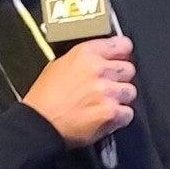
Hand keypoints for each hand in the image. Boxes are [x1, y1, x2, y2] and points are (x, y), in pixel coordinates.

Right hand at [22, 36, 136, 147]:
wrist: (38, 124)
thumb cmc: (44, 98)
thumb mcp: (59, 64)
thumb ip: (85, 59)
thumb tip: (102, 59)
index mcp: (86, 54)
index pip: (122, 44)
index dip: (123, 53)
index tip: (121, 58)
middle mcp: (99, 69)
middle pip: (129, 69)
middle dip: (120, 79)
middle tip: (107, 87)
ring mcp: (106, 91)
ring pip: (130, 91)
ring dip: (120, 99)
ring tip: (103, 104)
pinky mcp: (110, 112)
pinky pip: (128, 113)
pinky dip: (119, 117)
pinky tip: (105, 117)